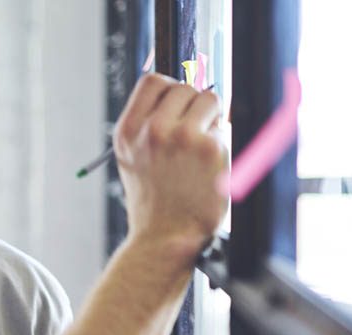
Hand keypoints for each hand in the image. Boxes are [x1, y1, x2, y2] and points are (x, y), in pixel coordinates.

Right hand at [113, 74, 227, 258]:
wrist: (164, 237)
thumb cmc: (153, 199)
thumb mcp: (132, 158)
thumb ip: (145, 124)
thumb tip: (179, 92)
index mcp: (128, 131)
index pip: (153, 81)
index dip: (169, 90)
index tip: (177, 105)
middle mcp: (152, 130)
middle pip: (184, 88)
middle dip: (192, 106)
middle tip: (192, 133)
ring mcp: (182, 137)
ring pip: (209, 99)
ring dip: (210, 118)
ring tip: (200, 149)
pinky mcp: (210, 148)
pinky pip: (223, 127)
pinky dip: (221, 142)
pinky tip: (209, 166)